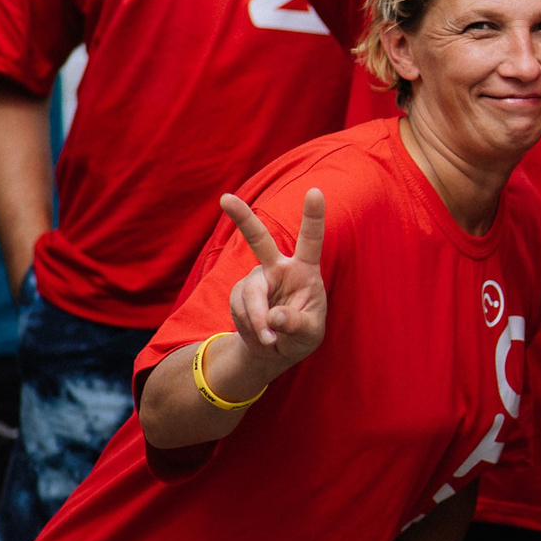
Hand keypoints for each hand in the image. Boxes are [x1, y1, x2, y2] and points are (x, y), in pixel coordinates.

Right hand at [221, 188, 329, 368]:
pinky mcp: (239, 292)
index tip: (315, 191)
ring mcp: (256, 279)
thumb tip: (273, 317)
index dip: (313, 216)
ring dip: (258, 321)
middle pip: (259, 239)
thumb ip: (296, 324)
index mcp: (305, 270)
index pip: (311, 240)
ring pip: (251, 295)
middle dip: (242, 218)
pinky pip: (239, 309)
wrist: (275, 349)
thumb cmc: (301, 334)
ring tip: (270, 339)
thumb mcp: (310, 334)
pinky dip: (250, 327)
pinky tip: (260, 334)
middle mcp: (279, 267)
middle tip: (225, 199)